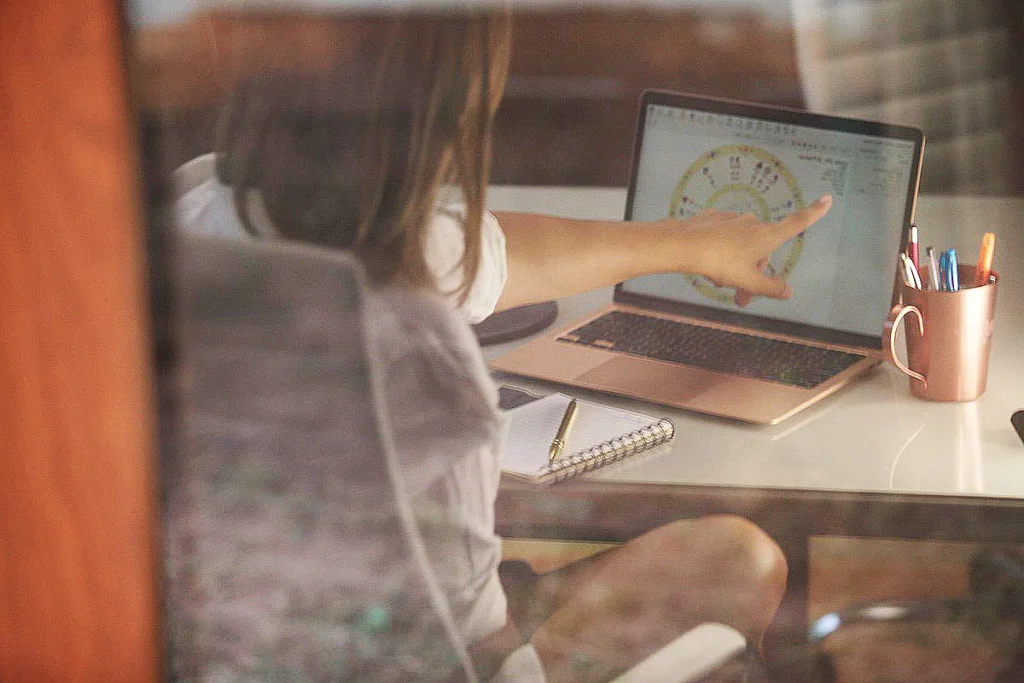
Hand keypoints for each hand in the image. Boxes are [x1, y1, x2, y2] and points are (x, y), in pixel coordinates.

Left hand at [665, 194, 832, 305]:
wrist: (684, 245)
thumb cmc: (720, 263)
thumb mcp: (748, 281)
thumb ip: (770, 287)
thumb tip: (789, 291)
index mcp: (767, 235)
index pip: (797, 223)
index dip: (814, 212)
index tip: (828, 198)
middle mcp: (753, 223)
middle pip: (761, 250)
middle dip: (754, 273)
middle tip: (740, 298)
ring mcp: (732, 219)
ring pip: (740, 246)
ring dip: (735, 265)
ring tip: (718, 283)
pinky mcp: (713, 219)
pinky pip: (723, 238)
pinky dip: (720, 252)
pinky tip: (706, 263)